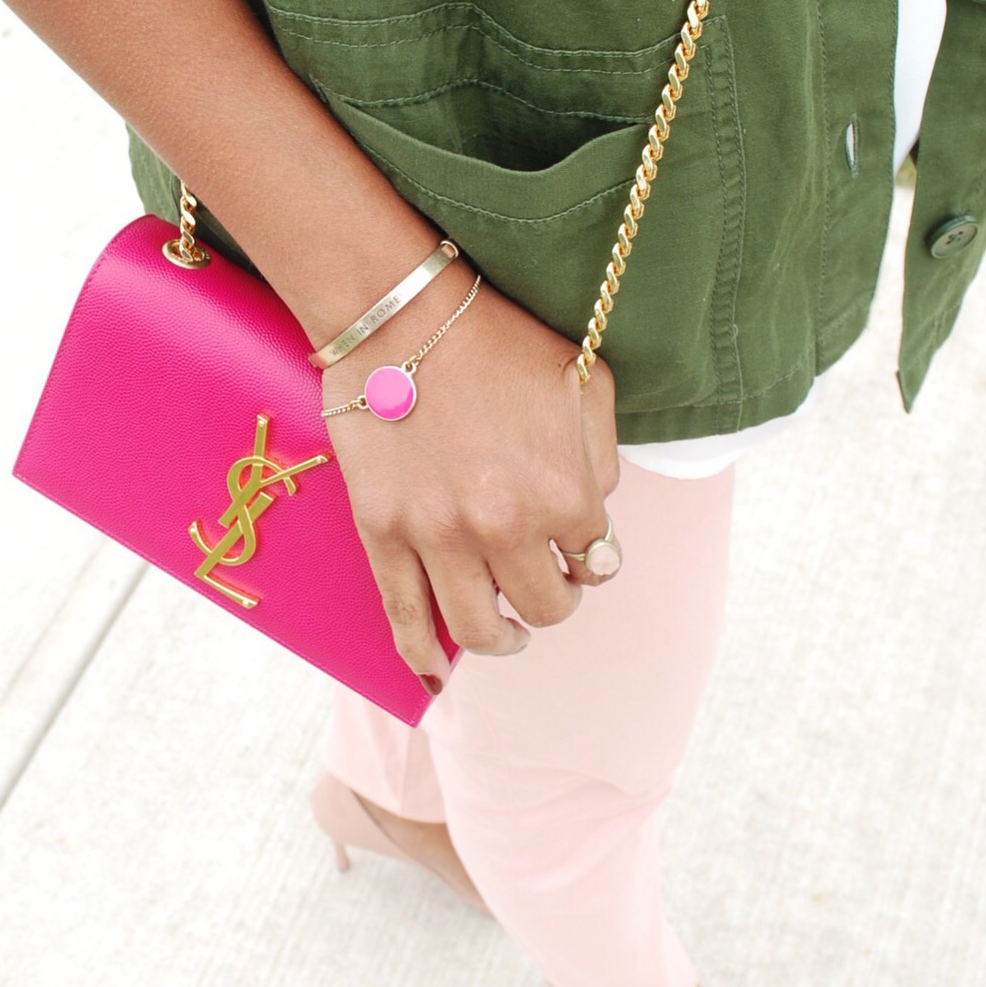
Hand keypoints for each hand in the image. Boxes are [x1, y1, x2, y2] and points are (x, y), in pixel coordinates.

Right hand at [323, 273, 619, 687]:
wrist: (399, 312)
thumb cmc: (496, 338)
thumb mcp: (584, 380)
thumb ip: (602, 458)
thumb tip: (595, 516)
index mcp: (564, 491)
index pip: (595, 561)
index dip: (589, 559)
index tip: (574, 550)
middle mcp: (505, 526)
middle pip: (545, 608)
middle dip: (552, 601)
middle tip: (543, 587)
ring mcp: (438, 536)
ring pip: (479, 630)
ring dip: (502, 639)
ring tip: (505, 631)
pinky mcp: (383, 533)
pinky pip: (405, 618)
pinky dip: (422, 656)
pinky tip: (436, 674)